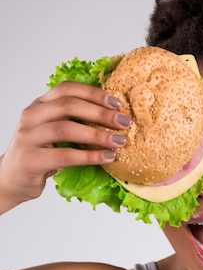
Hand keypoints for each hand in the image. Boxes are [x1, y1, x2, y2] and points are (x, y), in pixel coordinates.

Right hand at [0, 81, 130, 212]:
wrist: (11, 180)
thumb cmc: (39, 155)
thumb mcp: (54, 132)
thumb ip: (73, 121)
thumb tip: (112, 115)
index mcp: (39, 105)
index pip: (67, 89)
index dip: (93, 93)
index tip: (116, 102)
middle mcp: (31, 116)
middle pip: (69, 106)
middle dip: (101, 113)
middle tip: (124, 122)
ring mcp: (28, 137)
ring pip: (67, 129)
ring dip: (98, 135)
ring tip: (119, 142)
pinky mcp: (30, 159)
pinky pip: (64, 155)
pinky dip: (89, 156)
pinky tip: (107, 158)